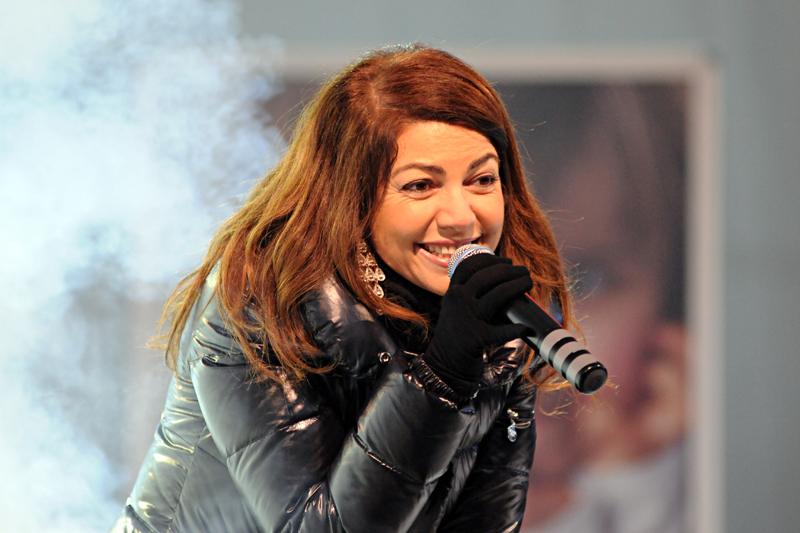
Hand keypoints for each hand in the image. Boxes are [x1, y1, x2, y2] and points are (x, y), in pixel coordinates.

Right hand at [423, 253, 532, 397]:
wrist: (445, 364)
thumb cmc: (457, 334)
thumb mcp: (454, 308)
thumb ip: (468, 293)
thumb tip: (498, 277)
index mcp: (452, 292)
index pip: (469, 266)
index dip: (490, 260)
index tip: (506, 261)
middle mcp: (458, 301)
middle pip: (487, 276)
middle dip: (510, 270)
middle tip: (524, 271)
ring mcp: (468, 318)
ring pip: (499, 295)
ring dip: (518, 285)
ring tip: (529, 283)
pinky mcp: (478, 338)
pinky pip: (503, 331)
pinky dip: (517, 329)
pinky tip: (526, 328)